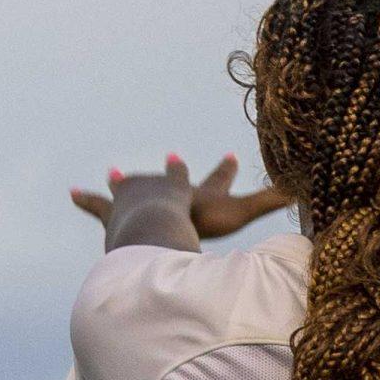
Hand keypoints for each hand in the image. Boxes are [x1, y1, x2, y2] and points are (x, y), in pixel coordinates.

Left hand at [70, 153, 292, 239]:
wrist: (153, 224)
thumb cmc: (195, 222)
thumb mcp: (239, 216)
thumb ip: (271, 208)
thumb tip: (308, 197)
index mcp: (191, 191)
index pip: (213, 179)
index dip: (222, 171)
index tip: (229, 156)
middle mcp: (163, 187)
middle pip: (170, 178)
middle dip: (173, 172)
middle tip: (173, 157)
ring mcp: (136, 196)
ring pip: (130, 188)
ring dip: (124, 183)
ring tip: (114, 174)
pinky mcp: (112, 209)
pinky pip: (97, 203)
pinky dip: (86, 199)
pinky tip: (71, 192)